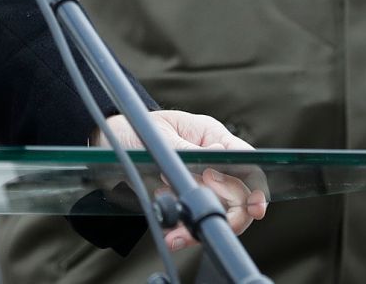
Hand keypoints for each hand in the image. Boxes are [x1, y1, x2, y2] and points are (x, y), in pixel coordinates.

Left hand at [96, 109, 268, 251]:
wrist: (111, 144)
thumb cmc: (136, 129)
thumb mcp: (159, 136)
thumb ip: (186, 151)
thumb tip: (214, 157)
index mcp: (210, 135)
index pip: (245, 160)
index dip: (255, 185)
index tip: (253, 206)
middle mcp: (211, 160)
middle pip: (238, 194)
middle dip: (228, 215)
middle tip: (205, 219)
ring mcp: (200, 181)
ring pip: (217, 212)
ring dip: (200, 227)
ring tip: (177, 235)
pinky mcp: (187, 198)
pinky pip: (195, 219)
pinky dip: (185, 231)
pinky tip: (172, 235)